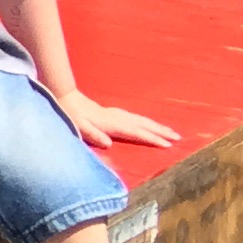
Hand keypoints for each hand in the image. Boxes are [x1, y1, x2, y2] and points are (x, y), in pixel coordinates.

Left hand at [62, 90, 179, 152]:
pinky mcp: (112, 113)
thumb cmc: (70, 115)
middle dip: (161, 131)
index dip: (152, 139)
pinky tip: (148, 124)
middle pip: (143, 124)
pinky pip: (134, 118)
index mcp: (111, 123)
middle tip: (178, 138)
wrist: (63, 96)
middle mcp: (117, 117)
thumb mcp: (78, 127)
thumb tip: (108, 144)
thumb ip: (92, 135)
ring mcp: (115, 114)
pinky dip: (145, 122)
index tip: (168, 145)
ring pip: (140, 120)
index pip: (136, 132)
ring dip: (156, 125)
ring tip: (170, 131)